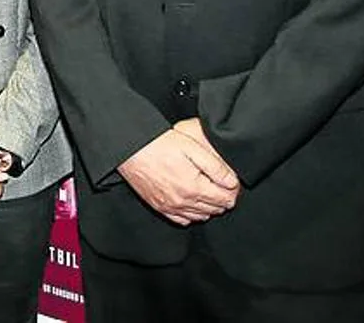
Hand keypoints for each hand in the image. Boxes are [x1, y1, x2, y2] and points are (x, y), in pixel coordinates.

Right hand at [118, 128, 239, 226]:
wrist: (130, 148)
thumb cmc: (159, 144)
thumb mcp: (192, 147)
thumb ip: (216, 167)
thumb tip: (232, 183)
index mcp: (194, 188)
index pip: (226, 200)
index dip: (233, 190)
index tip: (230, 181)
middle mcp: (183, 202)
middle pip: (215, 209)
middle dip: (222, 198)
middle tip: (220, 183)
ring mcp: (170, 207)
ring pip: (200, 216)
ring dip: (208, 206)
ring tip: (207, 190)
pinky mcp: (159, 207)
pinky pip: (183, 220)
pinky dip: (191, 214)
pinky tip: (191, 201)